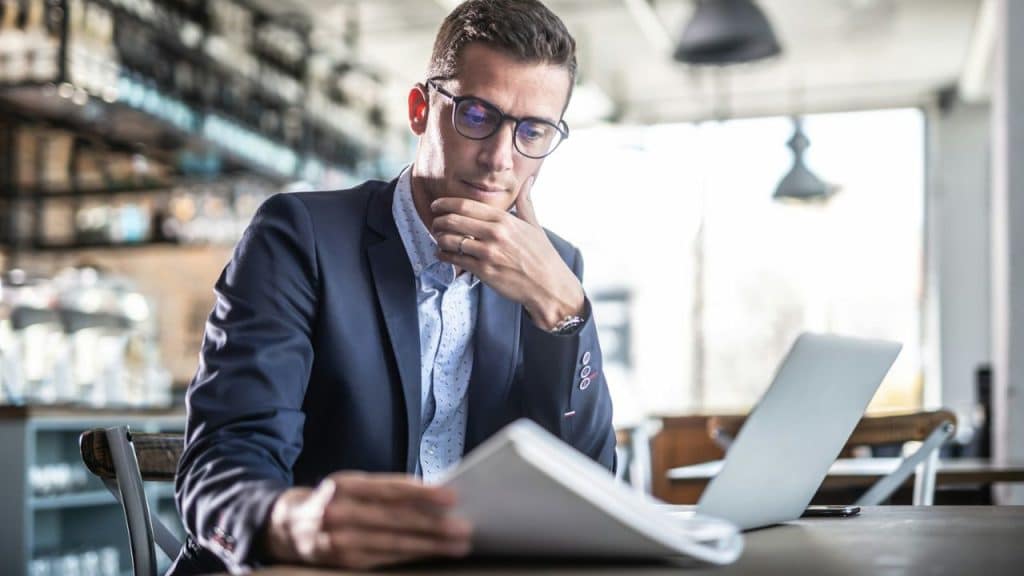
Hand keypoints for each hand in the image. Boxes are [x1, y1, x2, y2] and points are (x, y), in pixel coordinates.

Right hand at [264, 472, 471, 569]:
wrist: (290, 527)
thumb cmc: (335, 500)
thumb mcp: (354, 485)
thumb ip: (386, 490)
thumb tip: (434, 495)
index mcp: (343, 484)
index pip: (388, 488)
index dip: (421, 493)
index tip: (451, 496)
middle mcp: (337, 512)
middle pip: (394, 519)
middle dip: (433, 525)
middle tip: (463, 527)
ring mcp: (338, 540)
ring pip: (393, 544)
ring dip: (430, 545)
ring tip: (457, 545)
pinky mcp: (343, 562)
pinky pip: (385, 559)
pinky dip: (412, 556)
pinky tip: (432, 553)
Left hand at [431, 177, 584, 329]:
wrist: (549, 286)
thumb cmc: (542, 257)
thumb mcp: (534, 226)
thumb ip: (525, 203)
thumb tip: (528, 181)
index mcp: (504, 219)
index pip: (466, 205)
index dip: (446, 203)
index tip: (437, 205)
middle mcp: (494, 233)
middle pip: (454, 220)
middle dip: (438, 220)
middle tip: (435, 223)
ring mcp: (488, 253)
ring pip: (450, 240)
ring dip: (439, 238)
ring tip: (439, 239)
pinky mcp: (484, 271)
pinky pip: (455, 260)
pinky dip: (444, 255)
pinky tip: (442, 254)